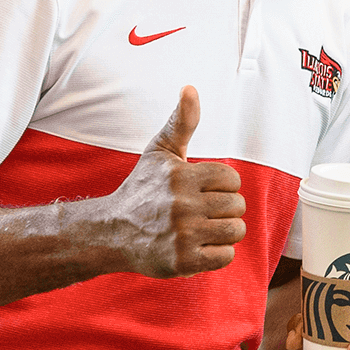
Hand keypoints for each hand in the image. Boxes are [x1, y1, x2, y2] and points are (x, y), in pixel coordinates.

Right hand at [92, 87, 245, 277]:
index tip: (200, 190)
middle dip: (223, 209)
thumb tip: (190, 87)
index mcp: (182, 176)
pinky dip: (216, 254)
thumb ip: (181, 121)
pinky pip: (226, 256)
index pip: (232, 179)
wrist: (111, 232)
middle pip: (238, 206)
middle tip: (198, 212)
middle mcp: (182, 205)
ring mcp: (183, 235)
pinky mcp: (182, 262)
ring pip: (236, 231)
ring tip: (199, 229)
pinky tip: (196, 246)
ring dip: (222, 231)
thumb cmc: (142, 190)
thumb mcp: (160, 152)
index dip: (221, 186)